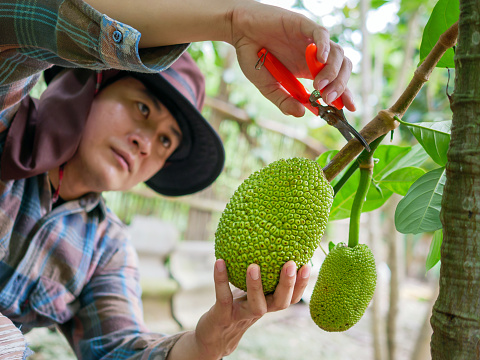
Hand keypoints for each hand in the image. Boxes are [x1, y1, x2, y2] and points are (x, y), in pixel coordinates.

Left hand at [195, 259, 309, 358]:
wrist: (214, 333)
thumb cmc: (235, 304)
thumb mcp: (249, 287)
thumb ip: (260, 271)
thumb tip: (270, 238)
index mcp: (269, 303)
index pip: (292, 297)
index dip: (301, 284)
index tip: (307, 264)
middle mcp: (260, 310)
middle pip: (280, 303)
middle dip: (288, 284)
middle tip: (290, 264)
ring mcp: (242, 315)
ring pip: (255, 305)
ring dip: (256, 286)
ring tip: (254, 266)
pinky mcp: (223, 316)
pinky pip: (223, 297)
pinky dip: (221, 279)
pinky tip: (220, 261)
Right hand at [227, 1, 354, 115]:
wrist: (239, 31)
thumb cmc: (253, 56)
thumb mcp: (268, 86)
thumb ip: (284, 100)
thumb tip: (302, 114)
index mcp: (309, 70)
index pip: (335, 82)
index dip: (345, 94)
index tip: (349, 107)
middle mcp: (314, 55)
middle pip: (342, 68)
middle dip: (340, 85)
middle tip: (328, 99)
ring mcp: (311, 40)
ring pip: (336, 53)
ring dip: (331, 71)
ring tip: (318, 85)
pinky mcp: (304, 25)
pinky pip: (321, 34)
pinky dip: (324, 46)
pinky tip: (320, 59)